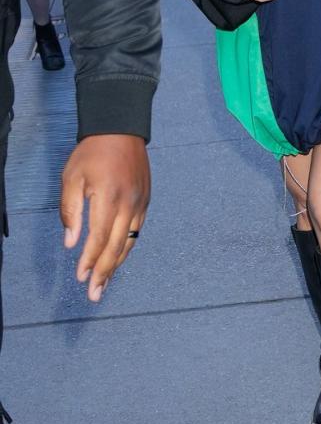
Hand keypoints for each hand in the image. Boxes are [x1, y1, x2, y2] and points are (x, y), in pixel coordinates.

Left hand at [61, 135, 150, 302]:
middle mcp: (128, 204)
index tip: (80, 278)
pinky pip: (136, 230)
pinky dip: (126, 247)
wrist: (121, 129)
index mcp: (109, 198)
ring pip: (129, 242)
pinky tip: (118, 258)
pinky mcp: (145, 201)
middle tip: (94, 294)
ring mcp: (140, 203)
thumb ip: (71, 211)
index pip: (99, 238)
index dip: (89, 260)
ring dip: (116, 264)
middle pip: (117, 246)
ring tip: (105, 283)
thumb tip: (71, 242)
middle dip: (104, 272)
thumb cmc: (92, 152)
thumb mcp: (72, 178)